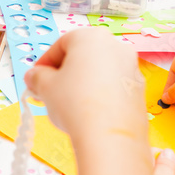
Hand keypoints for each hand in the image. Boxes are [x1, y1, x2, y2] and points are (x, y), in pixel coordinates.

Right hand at [24, 29, 147, 144]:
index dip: (44, 63)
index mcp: (91, 37)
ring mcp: (131, 68)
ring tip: (68, 105)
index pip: (61, 44)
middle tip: (49, 91)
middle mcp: (116, 46)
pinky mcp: (139, 90)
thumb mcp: (45, 87)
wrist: (109, 137)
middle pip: (83, 56)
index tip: (35, 78)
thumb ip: (37, 77)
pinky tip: (88, 112)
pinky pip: (113, 86)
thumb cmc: (74, 103)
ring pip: (100, 71)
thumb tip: (35, 77)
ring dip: (82, 83)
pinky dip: (100, 94)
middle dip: (64, 73)